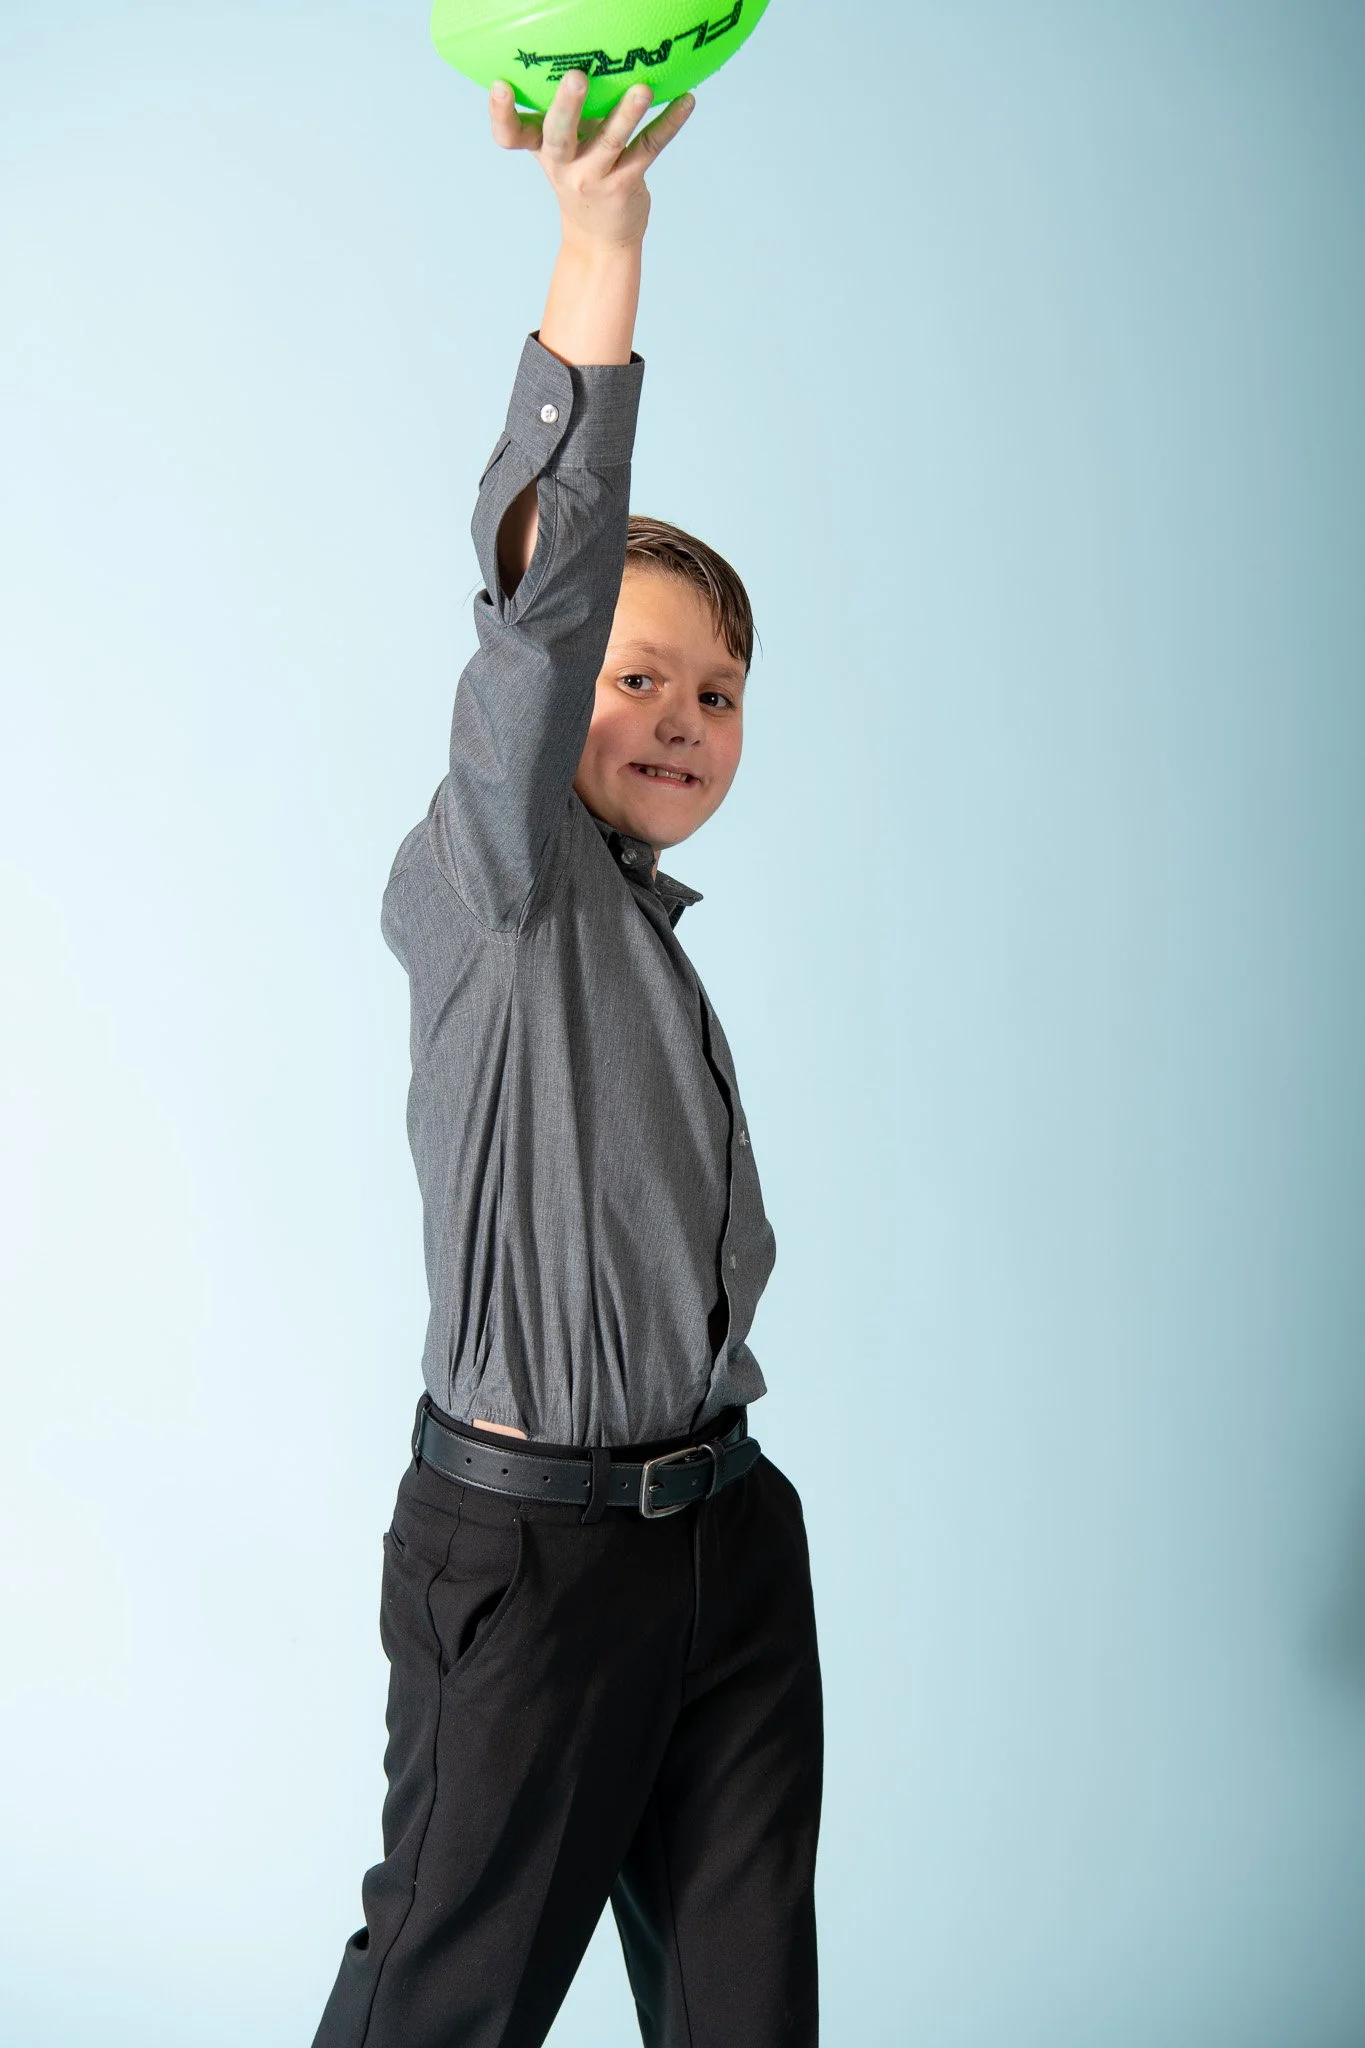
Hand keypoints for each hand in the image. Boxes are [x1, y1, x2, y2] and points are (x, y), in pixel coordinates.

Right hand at [490, 69, 694, 253]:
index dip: (501, 113)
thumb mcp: (560, 150)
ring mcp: (595, 177)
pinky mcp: (626, 184)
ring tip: (642, 89)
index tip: (500, 86)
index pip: (511, 135)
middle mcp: (564, 165)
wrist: (600, 238)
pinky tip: (687, 101)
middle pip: (559, 135)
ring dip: (627, 113)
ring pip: (611, 141)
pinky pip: (649, 148)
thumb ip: (564, 113)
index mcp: (542, 151)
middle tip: (576, 78)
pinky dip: (669, 123)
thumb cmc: (579, 176)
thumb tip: (586, 53)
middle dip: (567, 106)